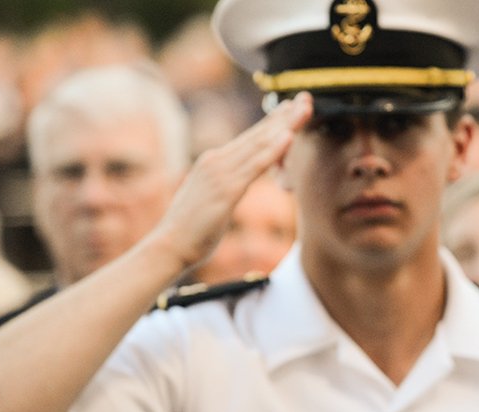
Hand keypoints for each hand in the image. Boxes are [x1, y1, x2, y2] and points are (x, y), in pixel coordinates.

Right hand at [149, 93, 312, 273]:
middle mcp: (217, 160)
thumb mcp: (214, 200)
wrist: (171, 245)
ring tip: (304, 109)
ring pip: (259, 144)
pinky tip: (289, 136)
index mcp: (214, 162)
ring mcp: (221, 173)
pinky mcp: (227, 189)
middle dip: (284, 115)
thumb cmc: (193, 229)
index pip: (250, 138)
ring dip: (284, 125)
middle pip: (258, 134)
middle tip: (307, 98)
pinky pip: (255, 166)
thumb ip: (227, 185)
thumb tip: (238, 182)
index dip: (273, 121)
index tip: (292, 107)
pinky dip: (272, 150)